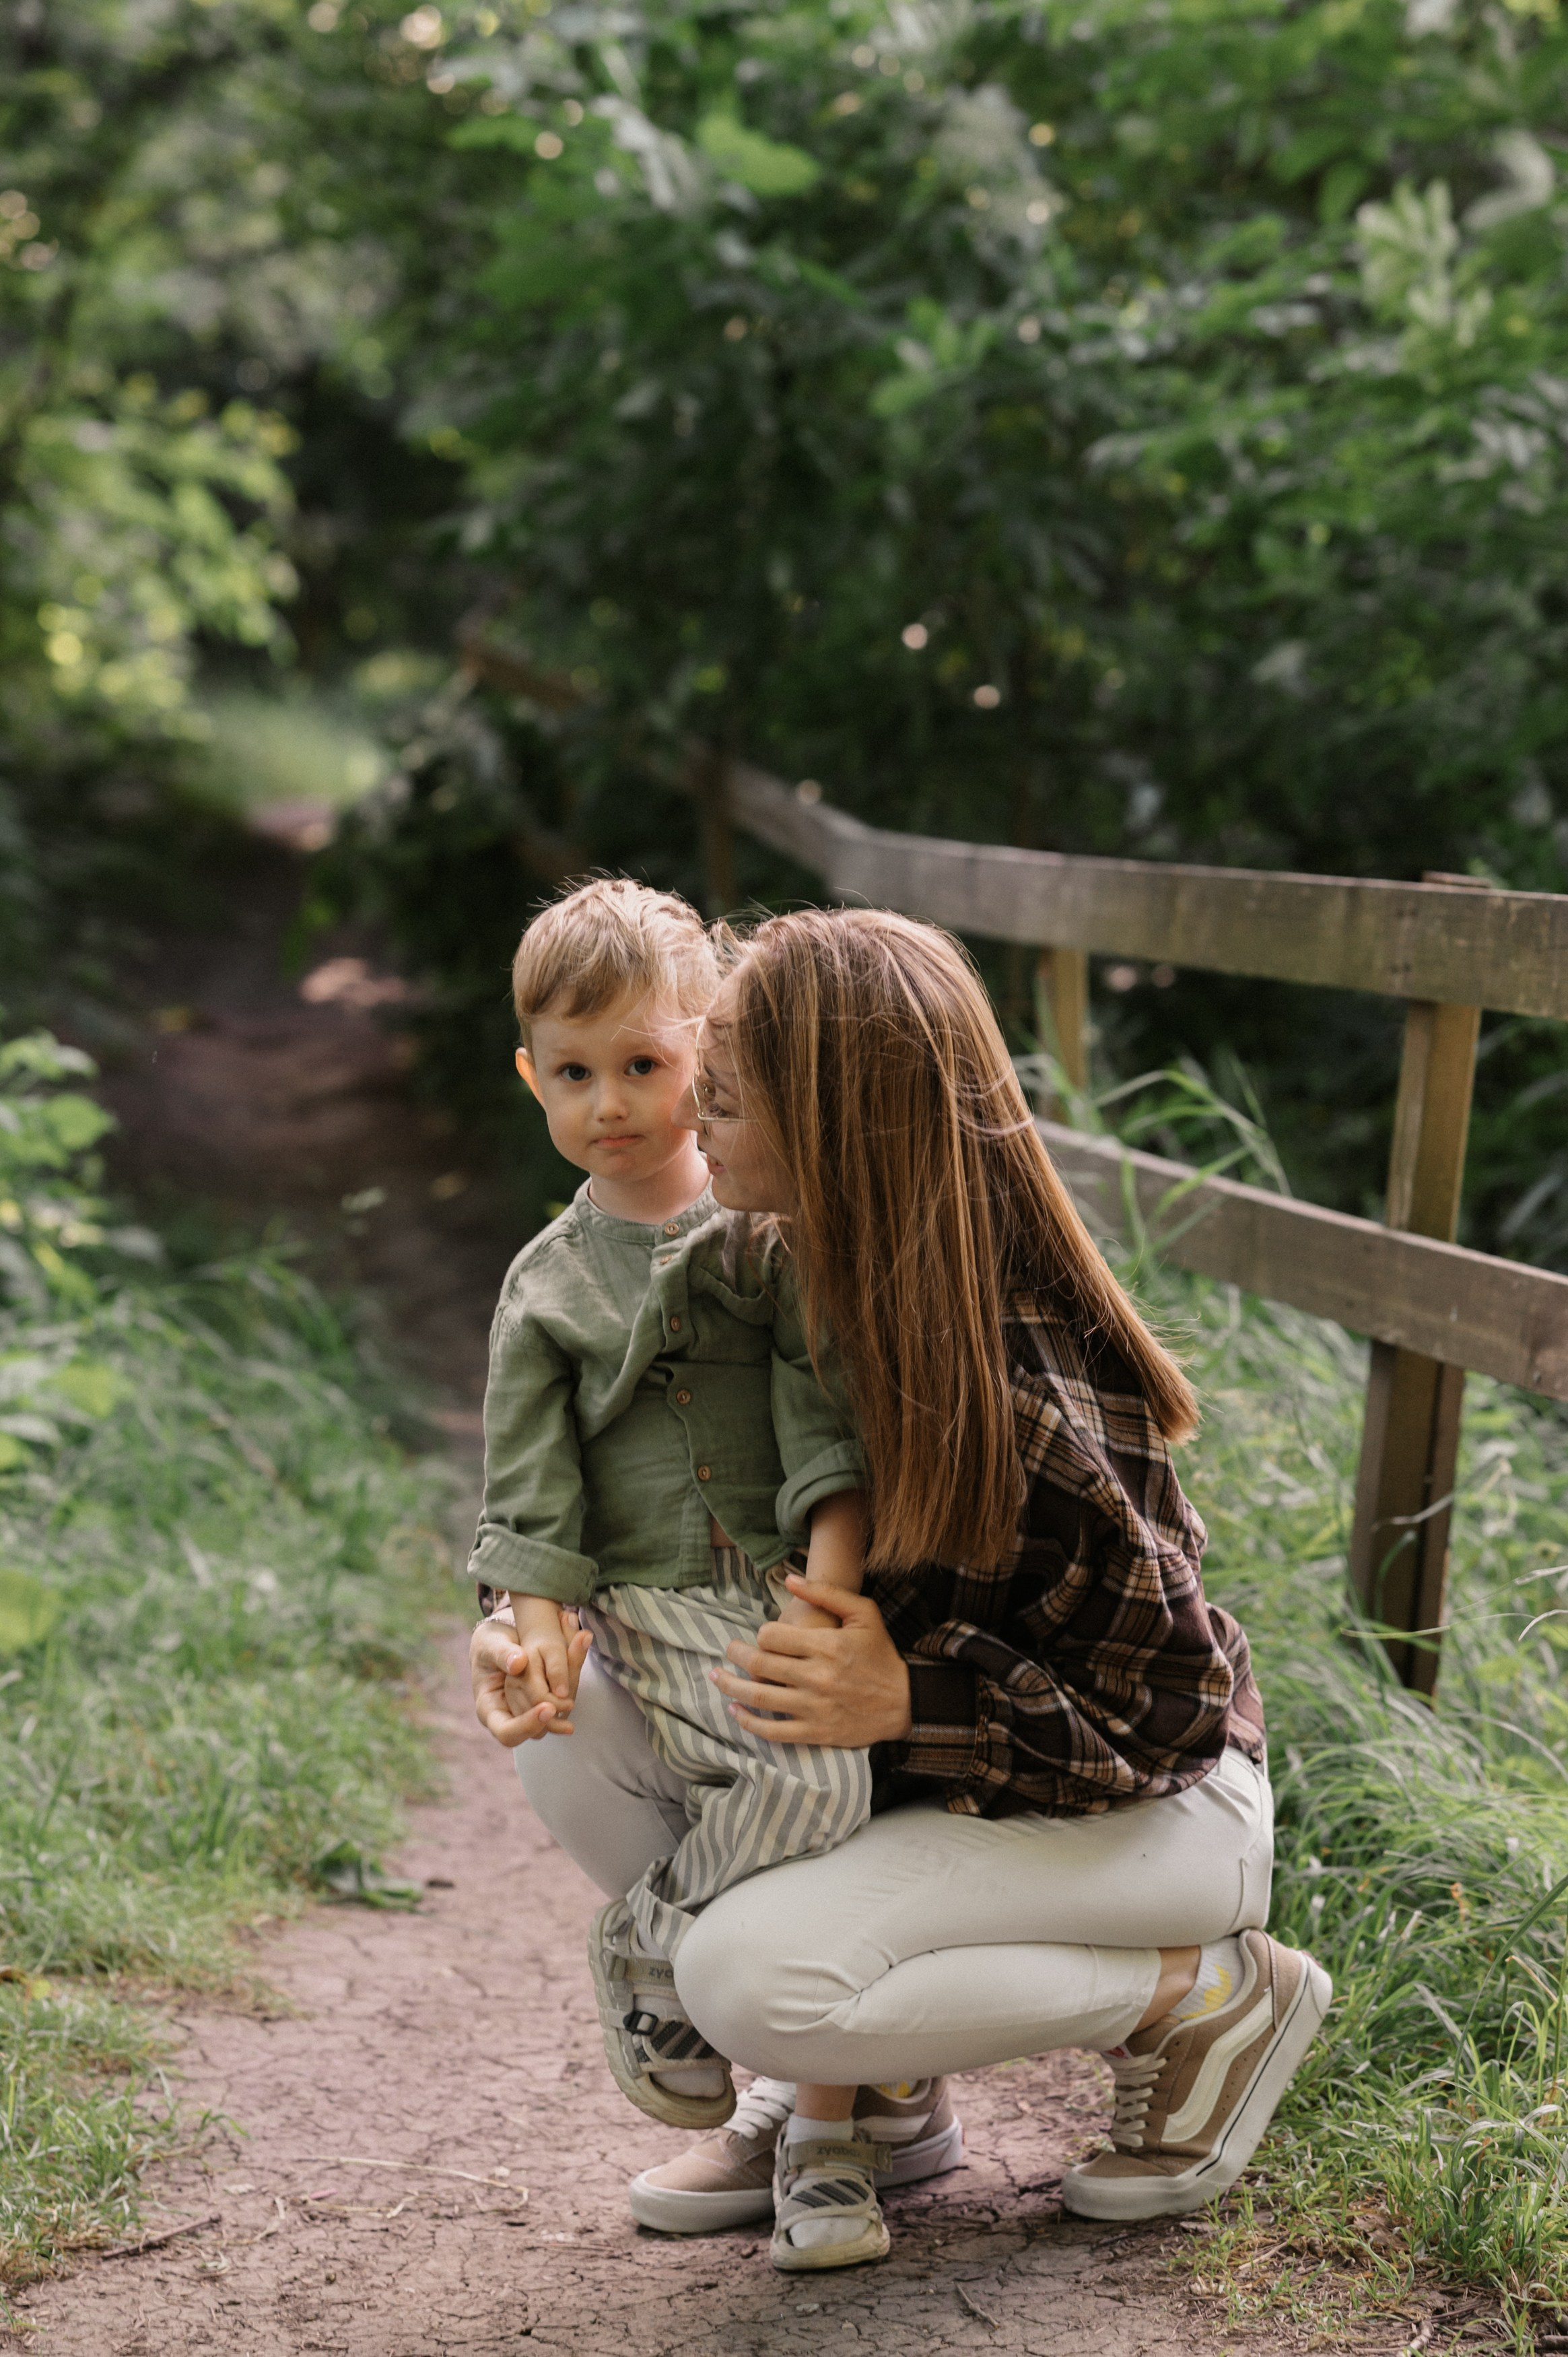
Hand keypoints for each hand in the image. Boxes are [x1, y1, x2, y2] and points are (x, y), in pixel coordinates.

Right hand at [470, 1611, 591, 1748]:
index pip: (506, 1732)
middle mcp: (505, 1718)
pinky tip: (572, 1692)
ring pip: (546, 1726)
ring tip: (572, 1698)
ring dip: (561, 1714)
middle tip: (568, 1704)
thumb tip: (519, 1663)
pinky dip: (563, 1702)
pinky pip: (553, 1712)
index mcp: (487, 1709)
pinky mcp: (537, 1707)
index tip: (547, 1707)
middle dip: (551, 1722)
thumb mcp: (491, 1644)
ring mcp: (522, 1715)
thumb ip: (502, 1653)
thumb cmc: (490, 1645)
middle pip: (531, 1734)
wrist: (500, 1643)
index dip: (527, 1725)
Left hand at [710, 1575, 912, 1748]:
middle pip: (760, 1664)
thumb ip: (826, 1593)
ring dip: (731, 1687)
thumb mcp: (863, 1614)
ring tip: (717, 1678)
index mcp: (827, 1645)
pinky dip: (748, 1722)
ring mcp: (814, 1707)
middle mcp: (817, 1677)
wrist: (904, 1701)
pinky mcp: (815, 1732)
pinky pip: (772, 1731)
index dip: (761, 1634)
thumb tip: (789, 1579)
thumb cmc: (880, 1654)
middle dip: (736, 1655)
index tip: (762, 1635)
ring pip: (759, 1697)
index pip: (772, 1636)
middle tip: (727, 1650)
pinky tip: (735, 1711)